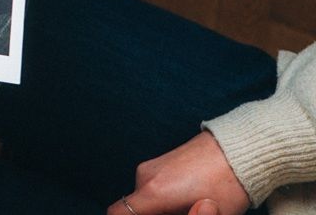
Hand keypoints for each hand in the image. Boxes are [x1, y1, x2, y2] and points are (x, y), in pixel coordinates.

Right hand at [107, 132, 249, 214]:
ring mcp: (152, 166)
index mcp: (153, 192)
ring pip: (146, 198)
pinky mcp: (161, 161)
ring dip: (161, 207)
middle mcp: (145, 176)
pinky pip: (154, 187)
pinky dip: (165, 197)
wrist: (239, 148)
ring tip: (192, 207)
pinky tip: (191, 197)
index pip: (117, 213)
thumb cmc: (227, 186)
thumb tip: (164, 214)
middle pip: (135, 207)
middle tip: (184, 213)